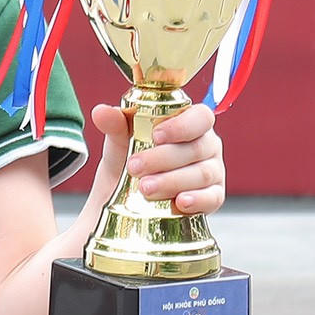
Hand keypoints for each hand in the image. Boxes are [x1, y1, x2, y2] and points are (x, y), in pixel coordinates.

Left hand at [88, 101, 224, 215]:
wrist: (125, 202)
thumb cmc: (130, 162)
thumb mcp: (119, 144)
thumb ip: (114, 125)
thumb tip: (101, 112)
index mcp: (190, 124)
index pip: (200, 117)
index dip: (182, 125)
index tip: (156, 135)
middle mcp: (207, 146)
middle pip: (196, 148)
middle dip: (164, 158)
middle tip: (134, 166)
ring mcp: (213, 172)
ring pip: (201, 174)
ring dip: (172, 180)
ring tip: (145, 188)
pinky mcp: (213, 198)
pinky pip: (212, 198)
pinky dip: (197, 200)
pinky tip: (180, 202)